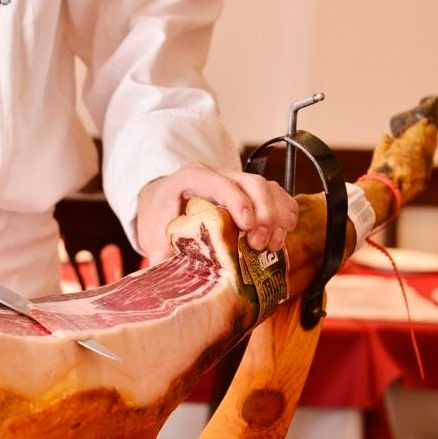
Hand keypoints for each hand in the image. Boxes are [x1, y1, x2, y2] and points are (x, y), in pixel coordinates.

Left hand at [136, 161, 298, 263]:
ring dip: (277, 216)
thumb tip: (165, 265)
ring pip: (268, 188)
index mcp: (191, 178)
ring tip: (273, 245)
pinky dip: (284, 212)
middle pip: (251, 183)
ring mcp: (235, 180)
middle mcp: (217, 174)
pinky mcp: (248, 191)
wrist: (162, 202)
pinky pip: (276, 195)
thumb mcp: (153, 234)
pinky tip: (283, 233)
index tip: (247, 227)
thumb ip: (159, 251)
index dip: (237, 202)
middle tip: (260, 245)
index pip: (219, 183)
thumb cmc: (159, 216)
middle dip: (263, 214)